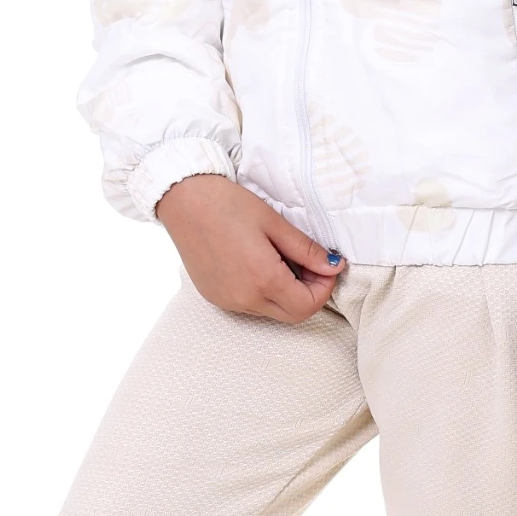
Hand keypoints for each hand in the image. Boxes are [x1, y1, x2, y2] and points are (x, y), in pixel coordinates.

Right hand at [155, 174, 344, 323]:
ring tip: (282, 260)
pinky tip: (259, 265)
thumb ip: (306, 250)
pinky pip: (250, 306)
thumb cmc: (227, 204)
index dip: (324, 288)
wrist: (183, 200)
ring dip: (286, 294)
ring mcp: (226, 301)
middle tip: (309, 264)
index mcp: (262, 279)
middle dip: (309, 294)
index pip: (308, 305)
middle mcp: (244, 298)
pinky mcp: (214, 297)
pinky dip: (264, 293)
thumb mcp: (274, 223)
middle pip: (292, 315)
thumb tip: (333, 266)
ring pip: (271, 312)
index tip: (326, 266)